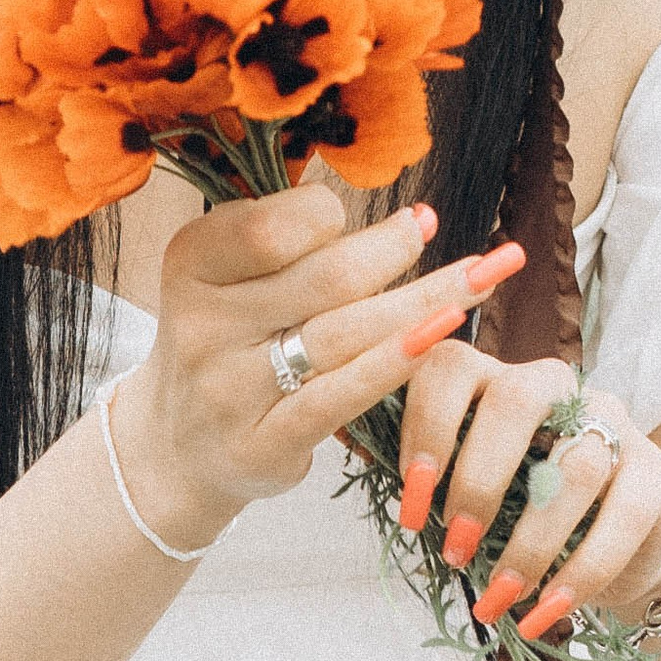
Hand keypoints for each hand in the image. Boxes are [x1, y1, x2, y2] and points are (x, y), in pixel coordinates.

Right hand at [112, 186, 523, 543]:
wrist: (178, 447)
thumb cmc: (227, 341)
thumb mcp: (228, 276)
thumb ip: (289, 238)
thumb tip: (403, 214)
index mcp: (191, 264)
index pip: (275, 226)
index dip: (332, 216)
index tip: (372, 217)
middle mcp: (202, 324)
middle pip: (325, 277)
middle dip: (393, 251)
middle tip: (430, 229)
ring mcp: (230, 389)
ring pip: (347, 332)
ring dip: (426, 298)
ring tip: (482, 273)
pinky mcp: (263, 442)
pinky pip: (344, 394)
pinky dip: (399, 360)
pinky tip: (445, 332)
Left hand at [393, 348, 660, 642]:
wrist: (603, 553)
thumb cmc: (510, 515)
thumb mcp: (457, 490)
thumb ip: (409, 460)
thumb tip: (330, 426)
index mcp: (492, 379)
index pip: (452, 368)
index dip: (425, 430)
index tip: (411, 507)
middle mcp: (555, 387)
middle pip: (516, 399)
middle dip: (477, 479)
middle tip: (453, 548)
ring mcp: (612, 423)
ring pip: (574, 465)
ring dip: (528, 541)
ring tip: (495, 598)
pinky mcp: (656, 471)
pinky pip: (623, 516)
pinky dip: (580, 573)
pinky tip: (544, 612)